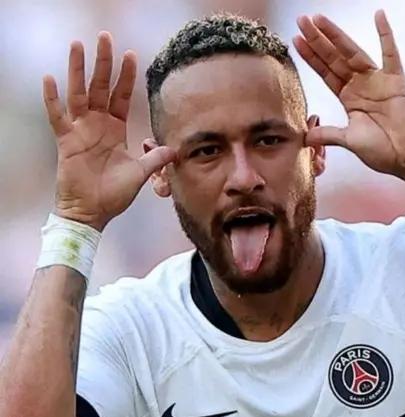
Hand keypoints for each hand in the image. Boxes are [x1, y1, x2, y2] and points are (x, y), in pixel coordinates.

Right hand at [42, 33, 176, 231]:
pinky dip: (52, 98)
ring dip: (77, 69)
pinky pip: (57, 116)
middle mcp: (97, 124)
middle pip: (100, 86)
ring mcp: (80, 130)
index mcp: (115, 128)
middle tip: (104, 37)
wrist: (93, 213)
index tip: (131, 54)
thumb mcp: (142, 174)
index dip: (127, 76)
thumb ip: (157, 159)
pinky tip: (49, 79)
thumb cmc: (114, 194)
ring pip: (78, 93)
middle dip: (103, 62)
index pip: (122, 96)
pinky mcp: (66, 141)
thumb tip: (176, 148)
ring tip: (77, 45)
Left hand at [293, 10, 404, 180]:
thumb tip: (305, 138)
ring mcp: (379, 81)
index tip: (295, 40)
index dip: (311, 57)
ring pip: (353, 52)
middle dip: (317, 40)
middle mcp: (362, 85)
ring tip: (318, 18)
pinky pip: (391, 53)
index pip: (326, 72)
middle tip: (301, 20)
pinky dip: (386, 34)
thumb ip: (329, 134)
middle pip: (335, 58)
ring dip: (336, 35)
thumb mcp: (350, 141)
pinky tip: (379, 15)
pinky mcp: (396, 80)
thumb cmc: (385, 152)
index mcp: (350, 98)